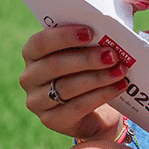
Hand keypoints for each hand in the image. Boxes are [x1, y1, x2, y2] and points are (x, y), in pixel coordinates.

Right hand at [19, 24, 127, 141]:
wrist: (92, 112)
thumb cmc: (86, 71)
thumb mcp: (83, 53)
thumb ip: (88, 40)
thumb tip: (109, 27)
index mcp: (32, 54)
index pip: (41, 42)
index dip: (64, 36)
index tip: (90, 32)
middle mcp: (29, 78)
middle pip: (55, 65)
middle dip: (87, 59)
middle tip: (112, 55)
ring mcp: (37, 102)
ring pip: (67, 87)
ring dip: (98, 77)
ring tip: (120, 71)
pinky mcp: (51, 120)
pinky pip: (78, 106)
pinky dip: (101, 95)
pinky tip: (119, 86)